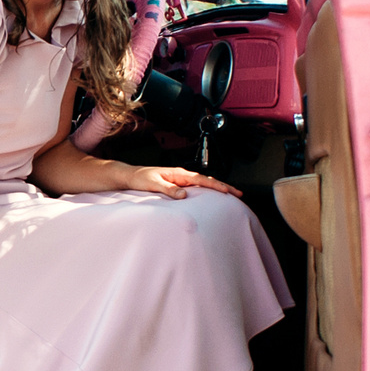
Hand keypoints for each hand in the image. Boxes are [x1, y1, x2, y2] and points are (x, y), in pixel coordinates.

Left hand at [124, 165, 240, 199]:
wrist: (131, 176)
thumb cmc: (140, 178)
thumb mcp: (153, 184)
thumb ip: (168, 189)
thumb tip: (184, 195)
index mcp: (178, 173)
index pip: (202, 179)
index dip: (216, 186)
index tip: (228, 191)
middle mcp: (182, 175)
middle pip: (207, 180)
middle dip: (224, 186)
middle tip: (238, 194)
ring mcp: (181, 180)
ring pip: (204, 184)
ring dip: (217, 188)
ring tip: (231, 195)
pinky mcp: (178, 185)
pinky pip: (197, 187)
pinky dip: (207, 191)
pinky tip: (212, 197)